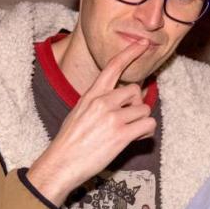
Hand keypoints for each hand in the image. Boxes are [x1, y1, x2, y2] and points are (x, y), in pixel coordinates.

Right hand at [28, 40, 155, 204]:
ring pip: (144, 109)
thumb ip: (98, 103)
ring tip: (129, 133)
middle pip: (135, 90)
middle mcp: (102, 102)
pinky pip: (148, 125)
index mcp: (91, 95)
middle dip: (136, 105)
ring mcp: (112, 118)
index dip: (130, 53)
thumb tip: (119, 101)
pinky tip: (134, 139)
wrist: (61, 163)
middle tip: (128, 120)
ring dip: (141, 121)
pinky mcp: (121, 135)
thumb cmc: (69, 142)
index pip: (112, 67)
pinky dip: (146, 133)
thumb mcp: (79, 113)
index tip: (143, 44)